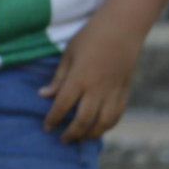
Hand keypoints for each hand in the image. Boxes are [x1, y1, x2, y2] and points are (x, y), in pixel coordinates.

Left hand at [40, 15, 142, 141]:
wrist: (122, 29)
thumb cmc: (90, 37)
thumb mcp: (68, 53)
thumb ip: (58, 78)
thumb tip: (44, 95)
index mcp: (79, 78)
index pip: (63, 105)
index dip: (53, 119)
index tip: (46, 127)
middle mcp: (97, 89)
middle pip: (83, 120)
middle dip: (71, 133)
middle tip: (62, 139)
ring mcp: (113, 92)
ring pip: (103, 123)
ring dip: (90, 134)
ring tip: (80, 138)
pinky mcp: (125, 92)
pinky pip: (116, 116)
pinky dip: (107, 126)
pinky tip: (98, 129)